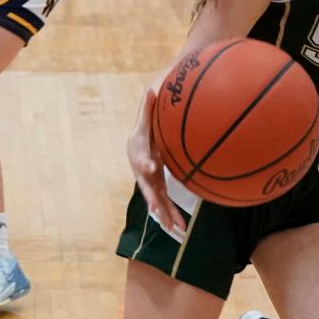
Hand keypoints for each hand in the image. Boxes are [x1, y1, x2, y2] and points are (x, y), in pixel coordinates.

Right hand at [127, 89, 185, 233]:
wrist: (136, 147)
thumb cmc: (142, 132)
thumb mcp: (144, 119)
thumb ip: (148, 107)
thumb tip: (152, 88)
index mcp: (139, 156)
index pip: (142, 158)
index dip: (145, 161)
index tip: (151, 165)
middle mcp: (143, 174)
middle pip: (147, 187)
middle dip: (152, 197)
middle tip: (155, 207)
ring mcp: (150, 184)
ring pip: (158, 202)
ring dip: (165, 215)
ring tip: (174, 229)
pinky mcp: (159, 189)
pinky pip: (166, 204)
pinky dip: (173, 215)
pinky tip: (181, 229)